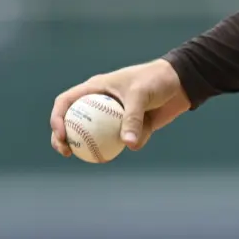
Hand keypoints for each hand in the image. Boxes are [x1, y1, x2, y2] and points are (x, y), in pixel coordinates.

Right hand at [50, 59, 191, 156]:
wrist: (181, 84)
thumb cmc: (156, 80)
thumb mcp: (141, 95)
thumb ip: (132, 118)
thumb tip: (129, 145)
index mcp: (95, 88)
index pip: (66, 102)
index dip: (57, 118)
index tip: (61, 135)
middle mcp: (100, 103)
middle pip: (72, 122)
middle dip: (63, 139)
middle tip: (66, 152)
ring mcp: (113, 117)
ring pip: (94, 136)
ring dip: (91, 147)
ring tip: (93, 158)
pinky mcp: (128, 127)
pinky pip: (122, 141)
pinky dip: (129, 142)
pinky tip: (138, 141)